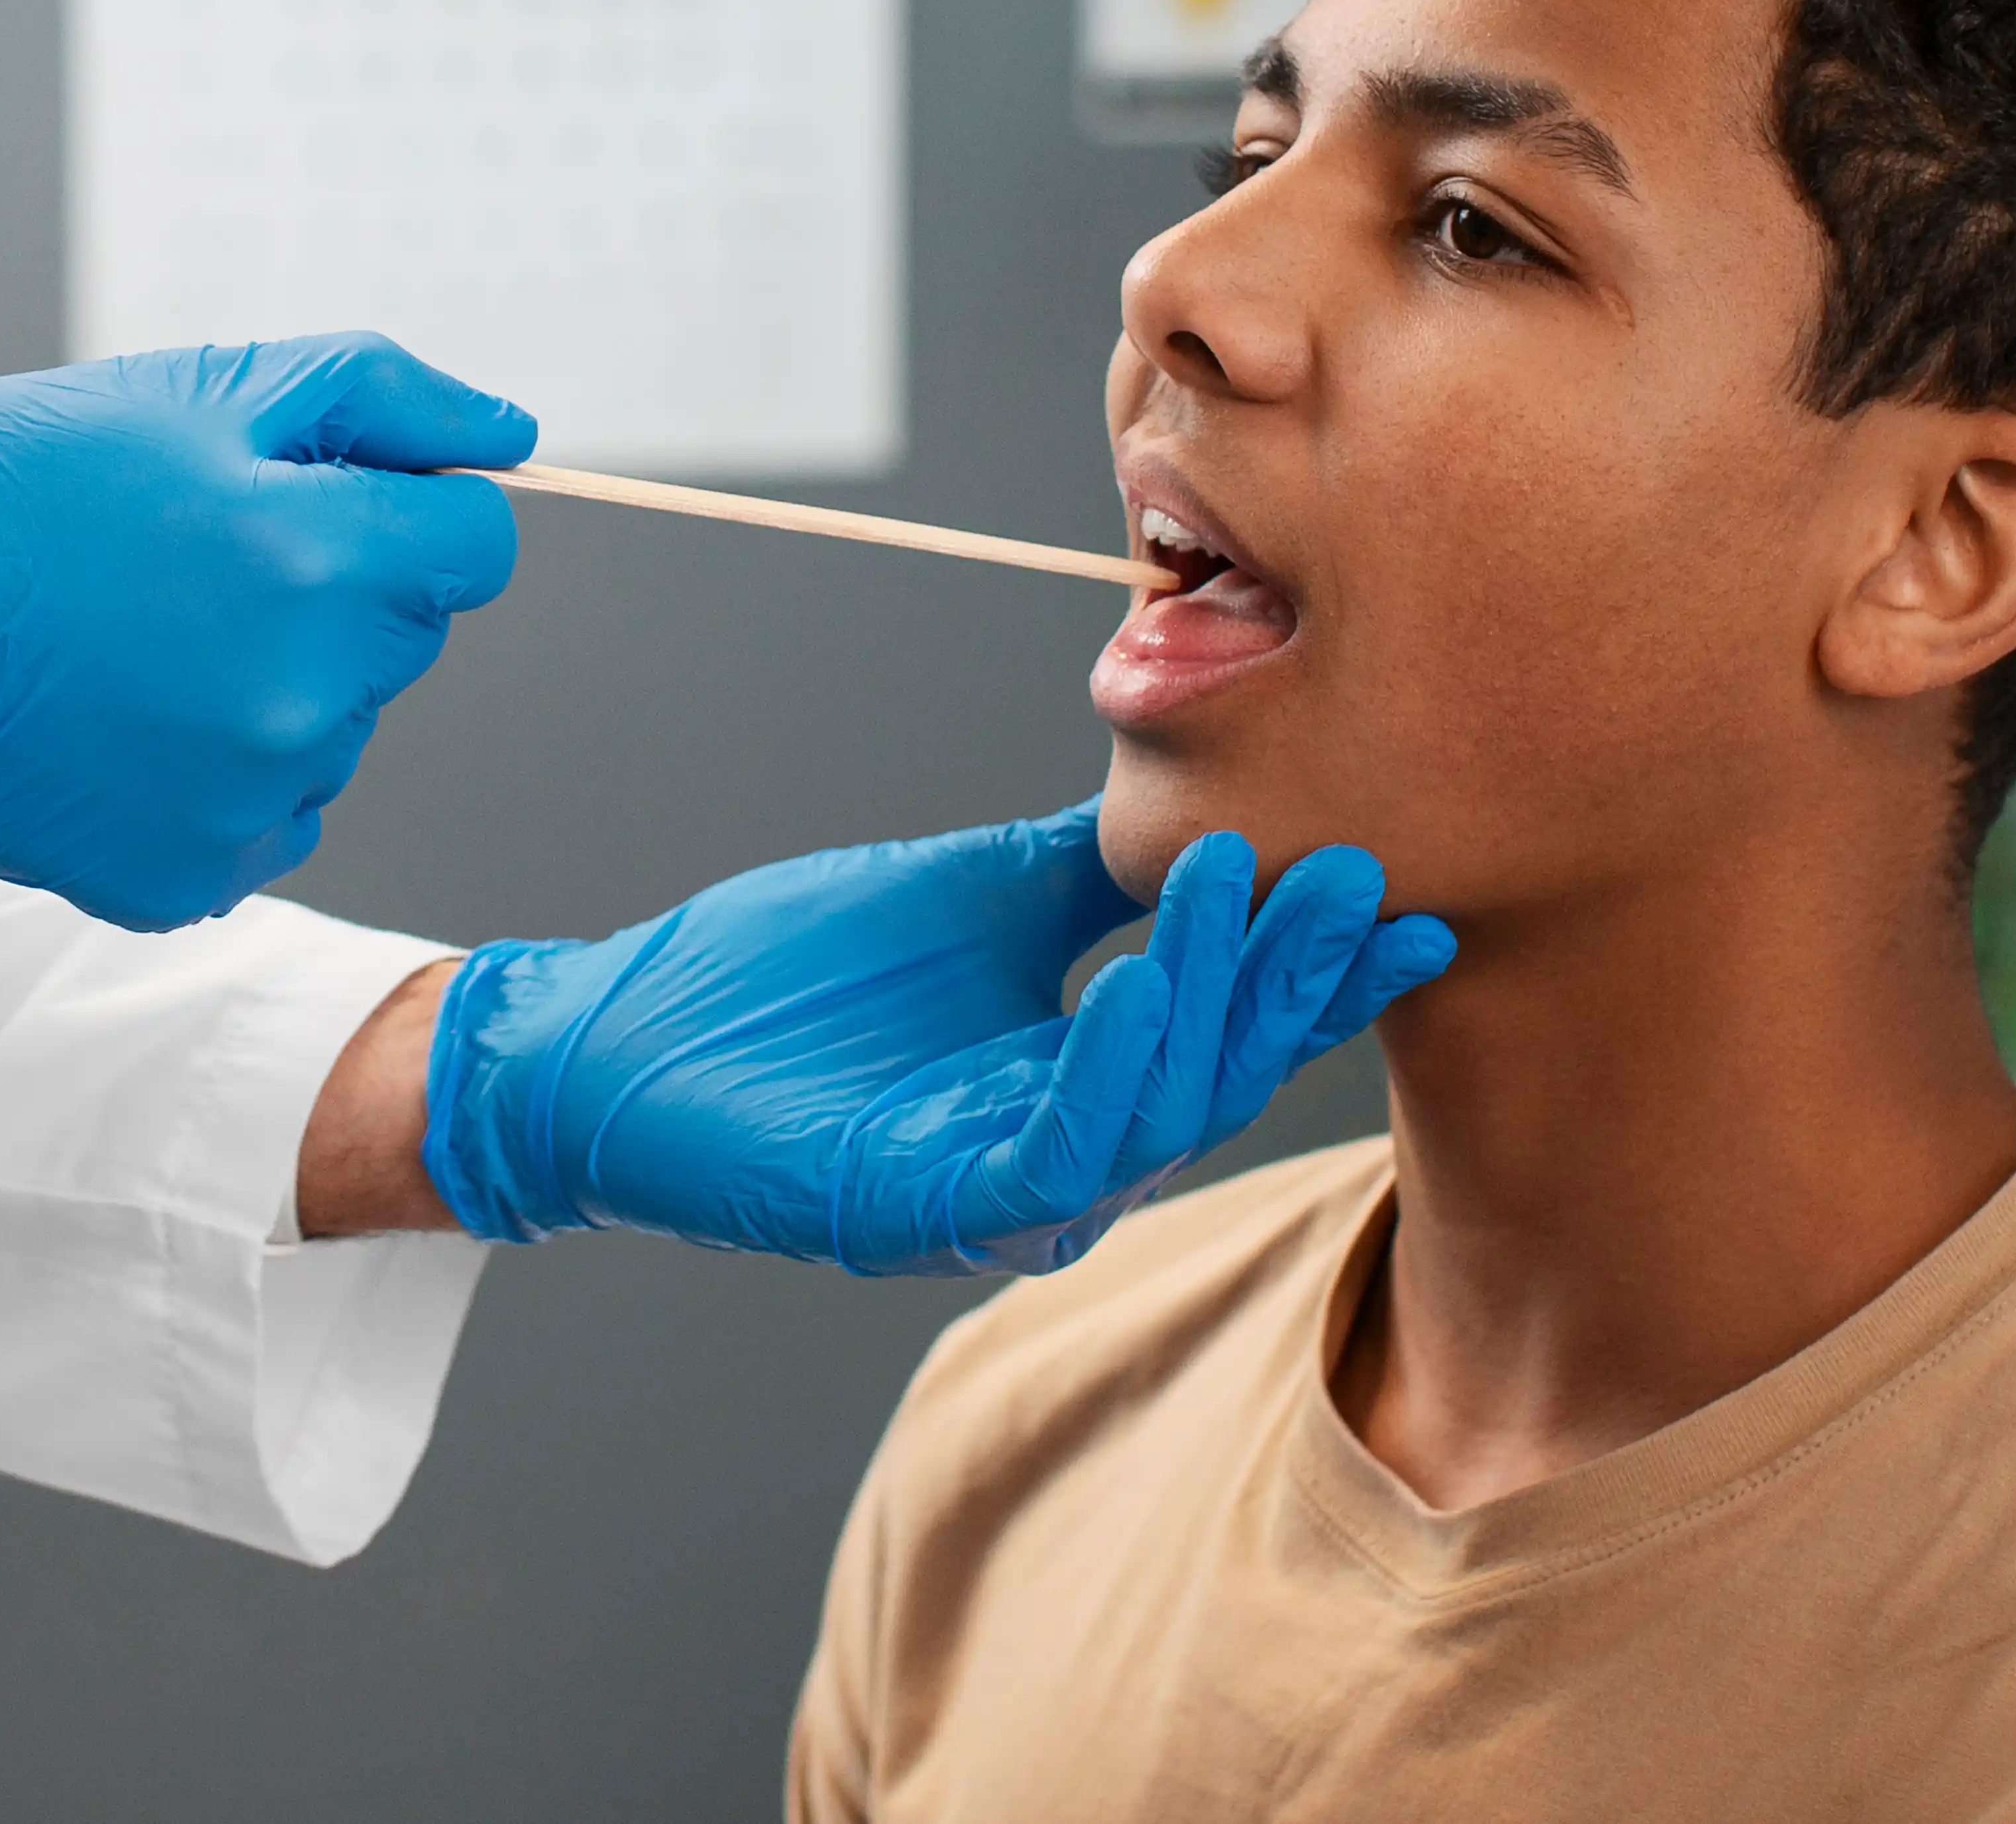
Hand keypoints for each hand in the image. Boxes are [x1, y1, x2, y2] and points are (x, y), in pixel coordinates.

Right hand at [0, 336, 533, 930]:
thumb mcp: (189, 386)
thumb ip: (377, 401)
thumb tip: (511, 437)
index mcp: (313, 555)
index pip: (475, 546)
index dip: (404, 508)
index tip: (311, 499)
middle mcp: (301, 695)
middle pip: (404, 634)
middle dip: (333, 586)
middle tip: (182, 558)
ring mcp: (246, 802)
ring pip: (337, 727)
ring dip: (273, 681)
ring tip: (134, 640)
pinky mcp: (189, 879)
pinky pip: (270, 815)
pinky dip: (215, 771)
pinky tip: (118, 720)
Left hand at [417, 800, 1452, 1274]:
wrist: (620, 1026)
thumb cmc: (785, 971)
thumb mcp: (971, 893)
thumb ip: (1086, 874)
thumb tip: (1203, 803)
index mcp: (1079, 1083)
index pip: (1226, 1030)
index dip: (1316, 973)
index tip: (1395, 890)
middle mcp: (1059, 1155)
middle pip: (1214, 1077)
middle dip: (1290, 980)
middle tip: (1353, 875)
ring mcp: (992, 1195)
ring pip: (1149, 1118)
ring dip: (1207, 1007)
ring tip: (1242, 893)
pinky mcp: (919, 1212)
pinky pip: (1043, 1158)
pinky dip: (1098, 1074)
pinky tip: (1129, 989)